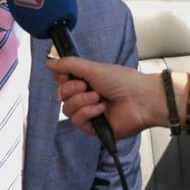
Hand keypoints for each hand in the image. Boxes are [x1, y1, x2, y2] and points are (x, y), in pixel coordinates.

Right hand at [46, 57, 162, 139]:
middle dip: (72, 89)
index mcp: (87, 80)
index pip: (62, 80)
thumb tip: (49, 62)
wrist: (140, 99)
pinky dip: (88, 112)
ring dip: (82, 101)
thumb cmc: (123, 81)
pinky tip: (101, 109)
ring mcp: (89, 112)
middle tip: (87, 86)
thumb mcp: (93, 68)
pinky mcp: (93, 127)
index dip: (62, 78)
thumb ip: (69, 65)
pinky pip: (77, 121)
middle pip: (62, 95)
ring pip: (67, 109)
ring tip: (98, 97)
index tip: (67, 74)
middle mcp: (86, 96)